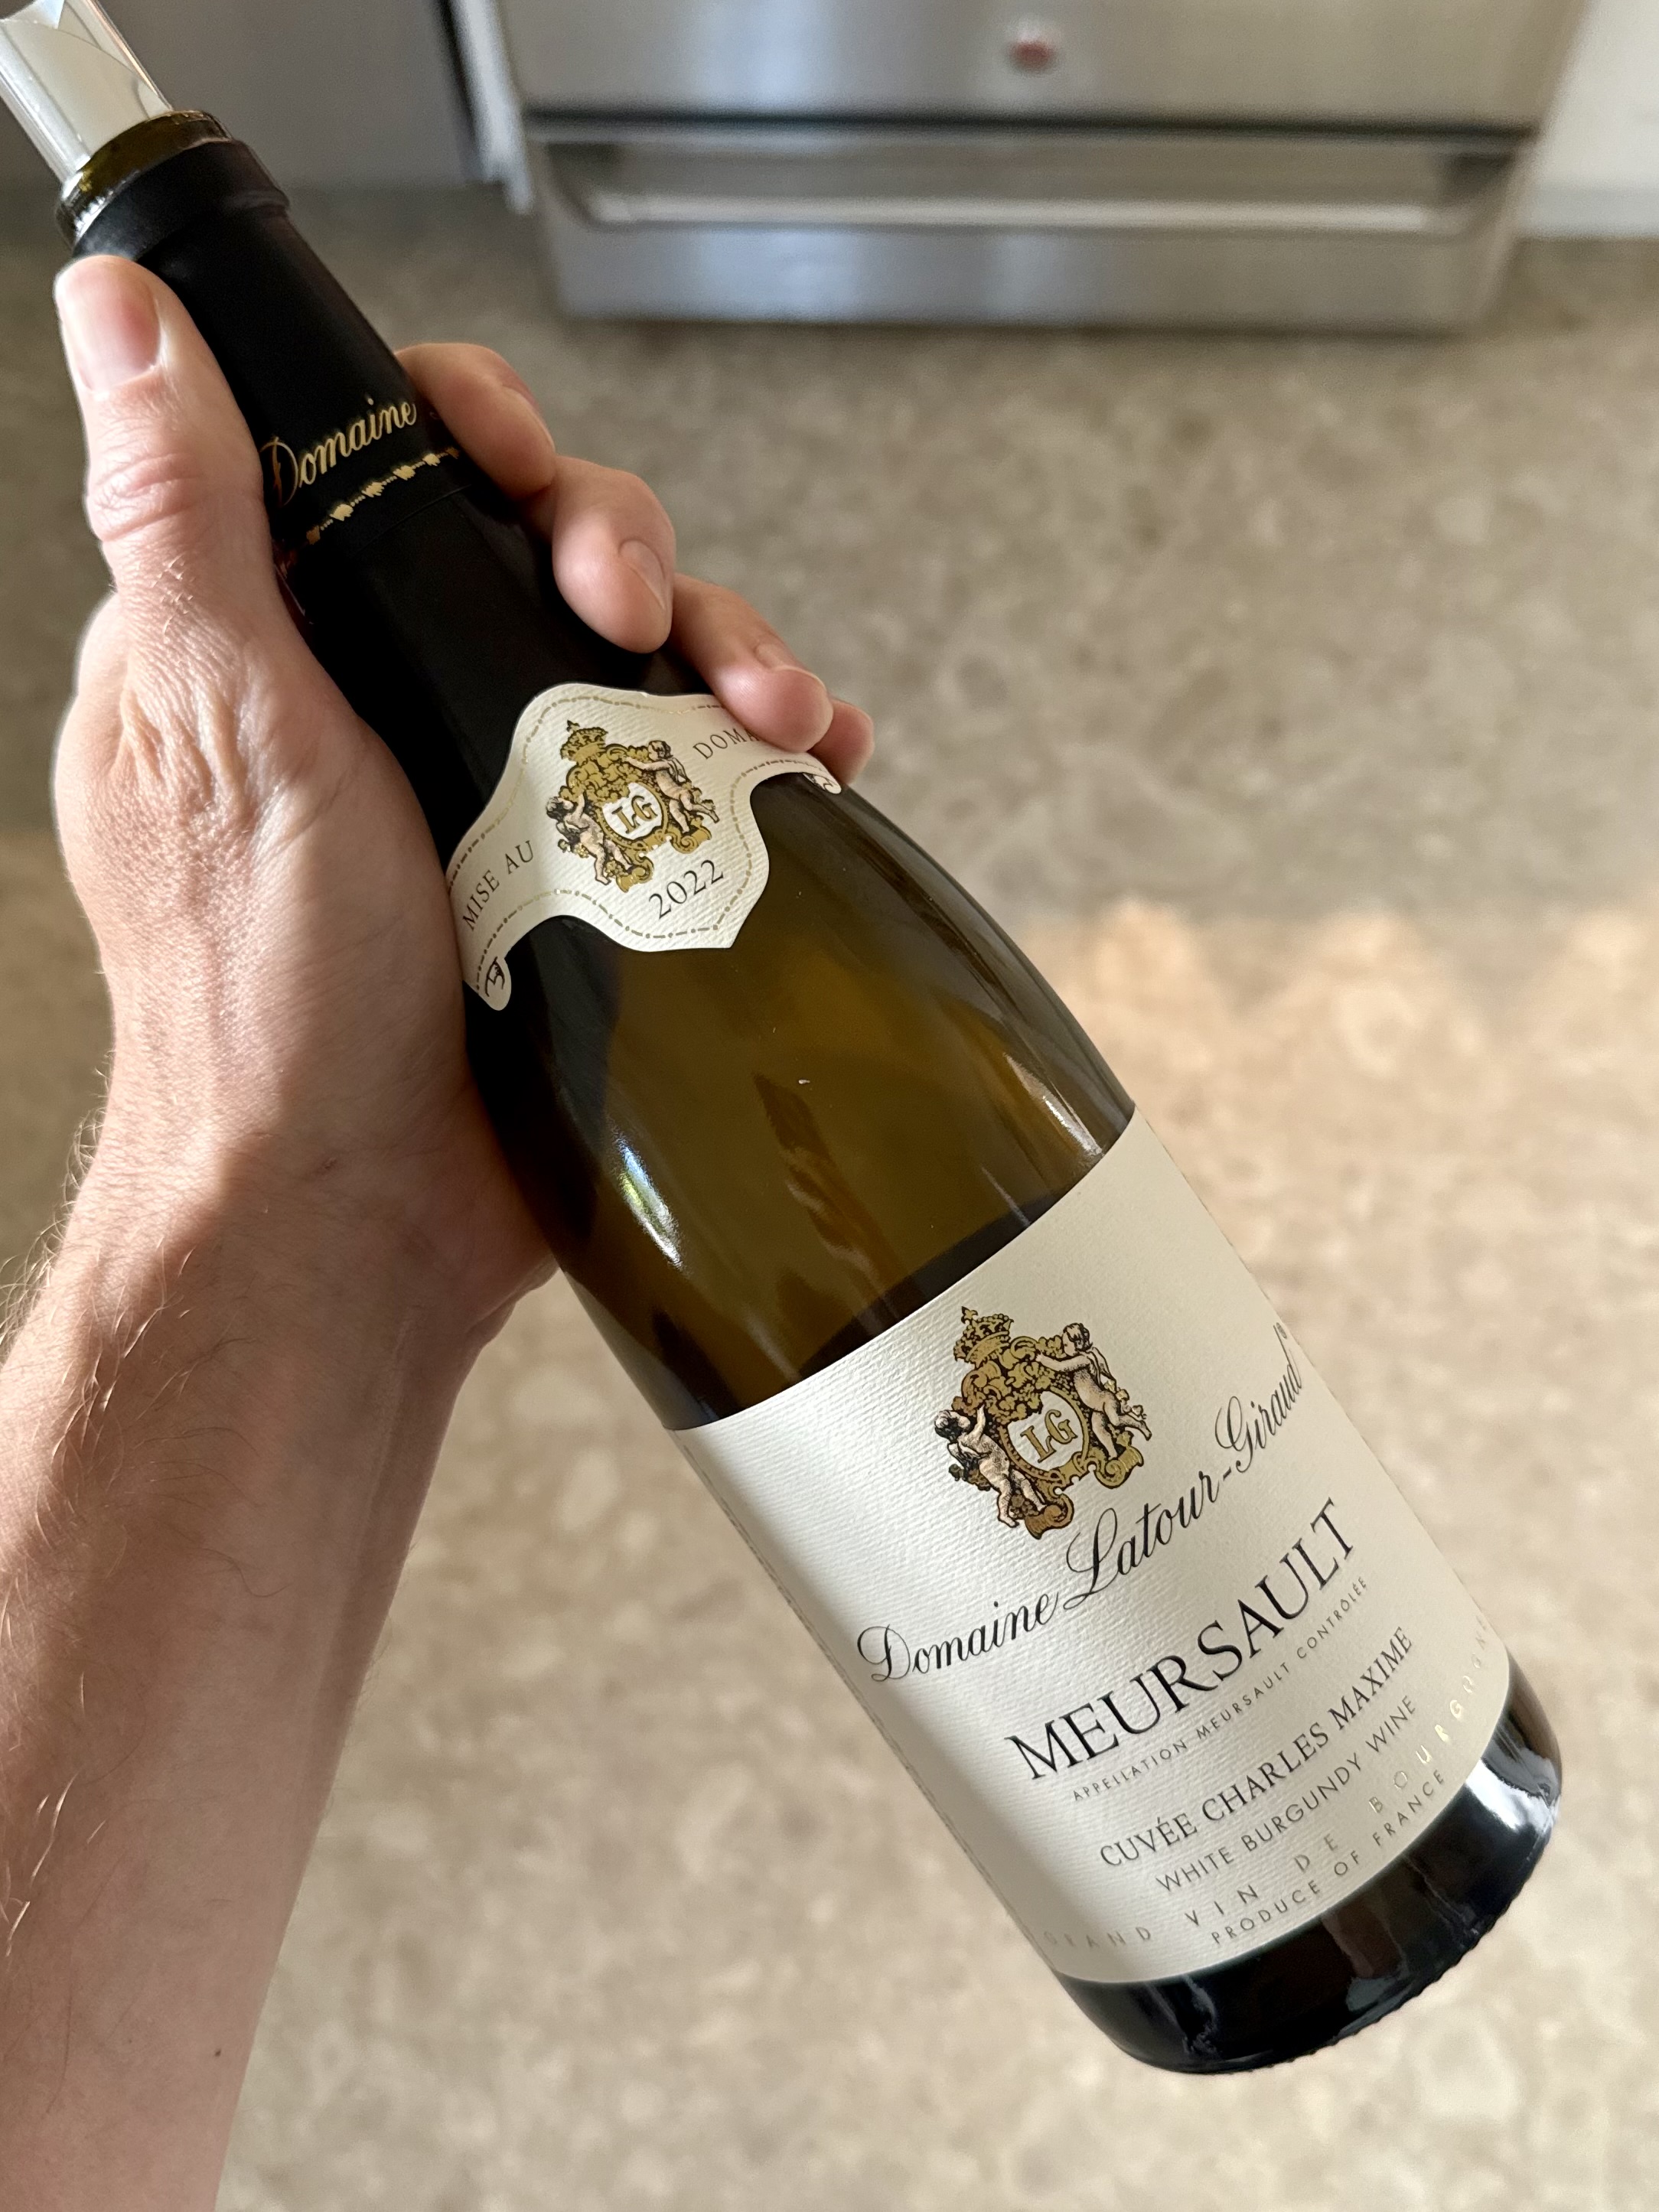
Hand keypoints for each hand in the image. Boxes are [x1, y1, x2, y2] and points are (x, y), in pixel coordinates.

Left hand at [52, 256, 873, 1343]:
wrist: (360, 1215)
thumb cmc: (267, 1000)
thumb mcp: (223, 728)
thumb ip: (186, 517)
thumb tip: (122, 316)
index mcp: (274, 642)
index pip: (374, 456)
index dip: (466, 424)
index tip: (516, 458)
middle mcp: (387, 698)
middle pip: (530, 540)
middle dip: (615, 543)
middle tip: (634, 610)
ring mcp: (497, 787)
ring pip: (631, 649)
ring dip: (722, 644)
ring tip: (771, 708)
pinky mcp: (585, 871)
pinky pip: (688, 770)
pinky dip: (759, 751)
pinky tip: (810, 763)